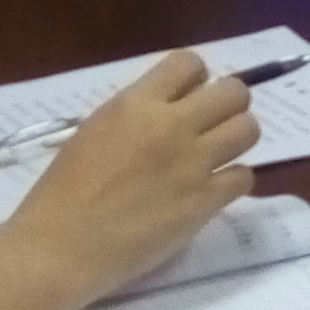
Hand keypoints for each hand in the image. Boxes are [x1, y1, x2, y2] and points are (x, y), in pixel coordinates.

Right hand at [0, 50, 258, 299]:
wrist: (60, 247)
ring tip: (218, 155)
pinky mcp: (205, 201)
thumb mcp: (94, 132)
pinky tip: (213, 191)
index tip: (188, 99)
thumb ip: (135, 117)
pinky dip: (233, 182)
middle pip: (233, 92)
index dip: (196, 79)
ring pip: (249, 129)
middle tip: (213, 126)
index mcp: (134, 104)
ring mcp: (192, 163)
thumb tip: (169, 110)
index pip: (189, 63)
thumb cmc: (61, 192)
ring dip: (237, 139)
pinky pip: (244, 177)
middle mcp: (170, 126)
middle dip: (229, 104)